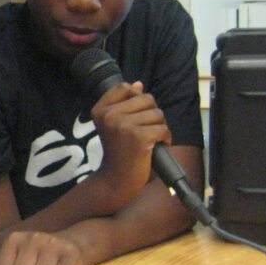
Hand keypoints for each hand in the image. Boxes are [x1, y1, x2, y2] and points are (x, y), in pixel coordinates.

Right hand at [87, 81, 170, 208]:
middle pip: (146, 98)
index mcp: (100, 110)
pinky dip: (165, 138)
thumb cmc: (119, 151)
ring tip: (150, 140)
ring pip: (157, 113)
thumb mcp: (114, 124)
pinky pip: (163, 128)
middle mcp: (109, 115)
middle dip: (152, 114)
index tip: (134, 117)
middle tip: (145, 131)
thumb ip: (125, 103)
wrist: (116, 179)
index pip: (125, 87)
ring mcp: (123, 125)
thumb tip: (138, 84)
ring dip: (159, 127)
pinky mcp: (139, 137)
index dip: (137, 99)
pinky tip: (155, 147)